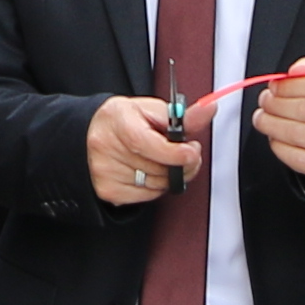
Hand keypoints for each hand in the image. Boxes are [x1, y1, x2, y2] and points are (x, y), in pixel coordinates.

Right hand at [83, 90, 201, 207]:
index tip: (192, 152)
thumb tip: (209, 109)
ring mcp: (105, 171)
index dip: (175, 153)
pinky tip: (149, 171)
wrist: (94, 132)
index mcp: (118, 120)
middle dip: (181, 164)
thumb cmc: (126, 120)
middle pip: (158, 167)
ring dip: (169, 176)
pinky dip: (155, 187)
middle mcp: (106, 146)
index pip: (148, 143)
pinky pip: (147, 196)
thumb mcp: (153, 110)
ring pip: (156, 185)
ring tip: (164, 160)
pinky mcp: (108, 190)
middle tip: (186, 153)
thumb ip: (184, 116)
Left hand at [252, 58, 304, 186]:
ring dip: (271, 124)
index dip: (292, 85)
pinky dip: (279, 146)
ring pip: (298, 134)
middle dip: (276, 104)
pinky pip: (298, 157)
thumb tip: (297, 71)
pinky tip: (275, 137)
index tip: (275, 86)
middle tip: (265, 101)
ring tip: (263, 118)